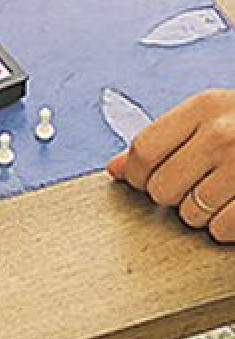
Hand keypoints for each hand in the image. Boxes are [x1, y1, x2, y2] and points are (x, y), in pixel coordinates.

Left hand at [106, 89, 234, 242]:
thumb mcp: (212, 116)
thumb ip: (163, 139)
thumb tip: (114, 168)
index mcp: (206, 107)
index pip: (143, 151)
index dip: (135, 174)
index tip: (140, 181)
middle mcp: (225, 134)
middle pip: (161, 187)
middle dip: (169, 196)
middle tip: (191, 186)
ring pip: (190, 213)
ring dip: (199, 213)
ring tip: (220, 193)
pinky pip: (222, 230)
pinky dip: (225, 228)